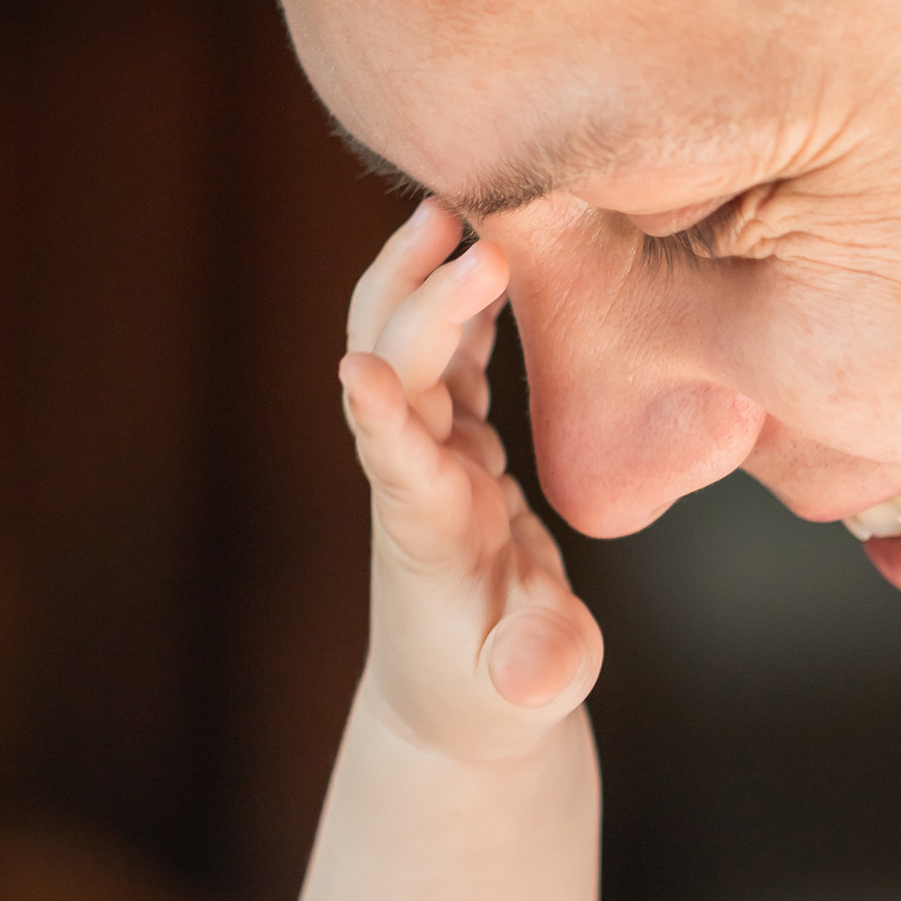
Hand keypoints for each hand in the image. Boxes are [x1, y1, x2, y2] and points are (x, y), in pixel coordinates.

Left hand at [341, 201, 602, 762]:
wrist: (459, 695)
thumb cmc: (495, 697)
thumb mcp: (528, 696)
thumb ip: (538, 673)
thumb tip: (537, 678)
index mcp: (430, 536)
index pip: (396, 468)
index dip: (381, 420)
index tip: (362, 370)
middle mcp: (416, 479)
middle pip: (396, 374)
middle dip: (421, 304)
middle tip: (470, 234)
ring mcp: (427, 452)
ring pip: (403, 345)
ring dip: (418, 277)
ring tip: (449, 203)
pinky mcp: (451, 441)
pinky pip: (446, 352)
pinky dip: (458, 297)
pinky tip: (484, 242)